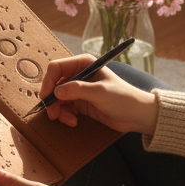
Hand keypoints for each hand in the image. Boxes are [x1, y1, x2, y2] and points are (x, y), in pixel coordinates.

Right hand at [40, 55, 158, 135]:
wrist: (137, 115)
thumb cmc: (124, 98)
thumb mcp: (101, 92)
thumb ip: (78, 90)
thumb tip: (56, 91)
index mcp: (84, 63)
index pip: (57, 68)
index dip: (49, 82)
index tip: (47, 97)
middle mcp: (79, 74)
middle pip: (54, 84)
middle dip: (52, 100)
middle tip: (52, 114)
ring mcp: (78, 89)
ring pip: (57, 98)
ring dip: (58, 110)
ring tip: (68, 120)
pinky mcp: (80, 103)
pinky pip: (63, 108)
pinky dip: (64, 115)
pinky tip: (73, 121)